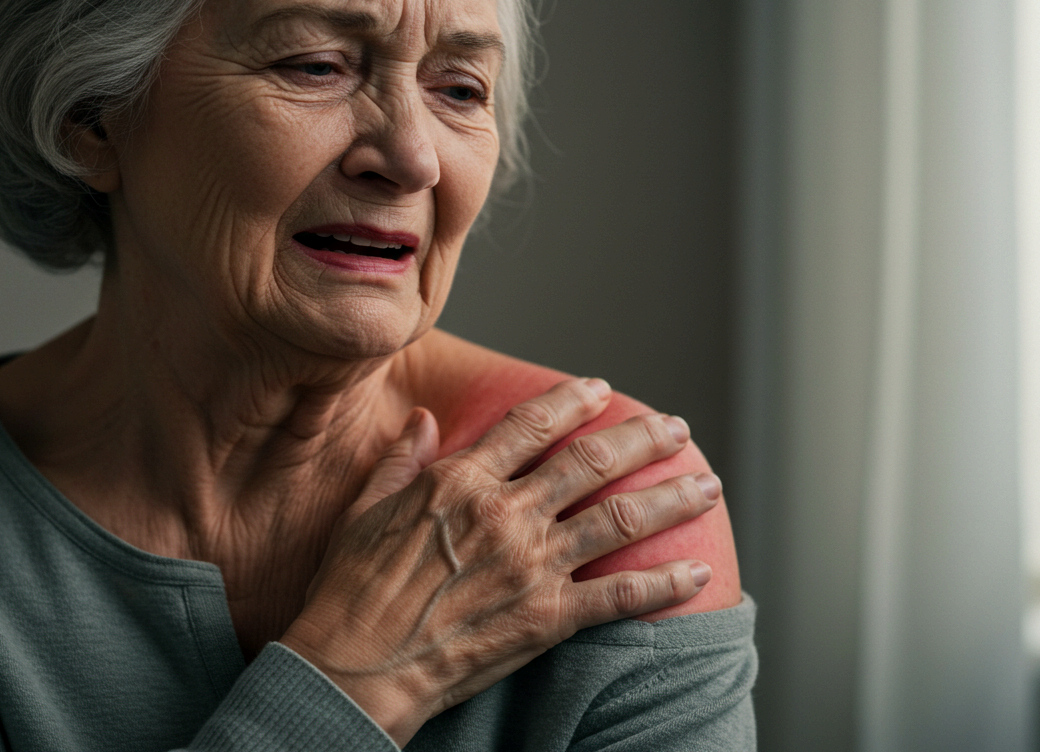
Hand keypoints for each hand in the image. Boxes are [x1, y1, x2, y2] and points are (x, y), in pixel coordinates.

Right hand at [279, 378, 718, 745]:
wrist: (355, 667)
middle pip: (591, 462)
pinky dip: (664, 582)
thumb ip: (401, 460)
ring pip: (619, 519)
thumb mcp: (362, 509)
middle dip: (642, 439)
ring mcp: (530, 566)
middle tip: (676, 429)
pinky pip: (620, 594)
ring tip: (706, 486)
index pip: (530, 425)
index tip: (599, 388)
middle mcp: (504, 514)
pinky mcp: (548, 618)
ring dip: (670, 499)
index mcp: (459, 481)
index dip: (571, 400)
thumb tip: (425, 418)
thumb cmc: (349, 589)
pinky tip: (696, 572)